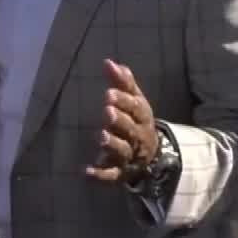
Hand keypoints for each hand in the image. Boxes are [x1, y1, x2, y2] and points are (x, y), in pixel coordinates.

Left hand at [85, 59, 159, 183]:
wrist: (151, 155)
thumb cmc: (136, 121)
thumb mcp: (134, 100)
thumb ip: (123, 82)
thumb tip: (108, 62)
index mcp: (142, 117)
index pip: (135, 108)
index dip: (123, 101)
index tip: (108, 93)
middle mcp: (138, 137)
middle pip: (130, 129)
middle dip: (119, 120)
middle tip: (107, 111)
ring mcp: (129, 156)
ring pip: (122, 151)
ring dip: (112, 144)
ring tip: (100, 136)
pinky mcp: (119, 172)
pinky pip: (110, 175)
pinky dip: (99, 175)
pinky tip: (86, 172)